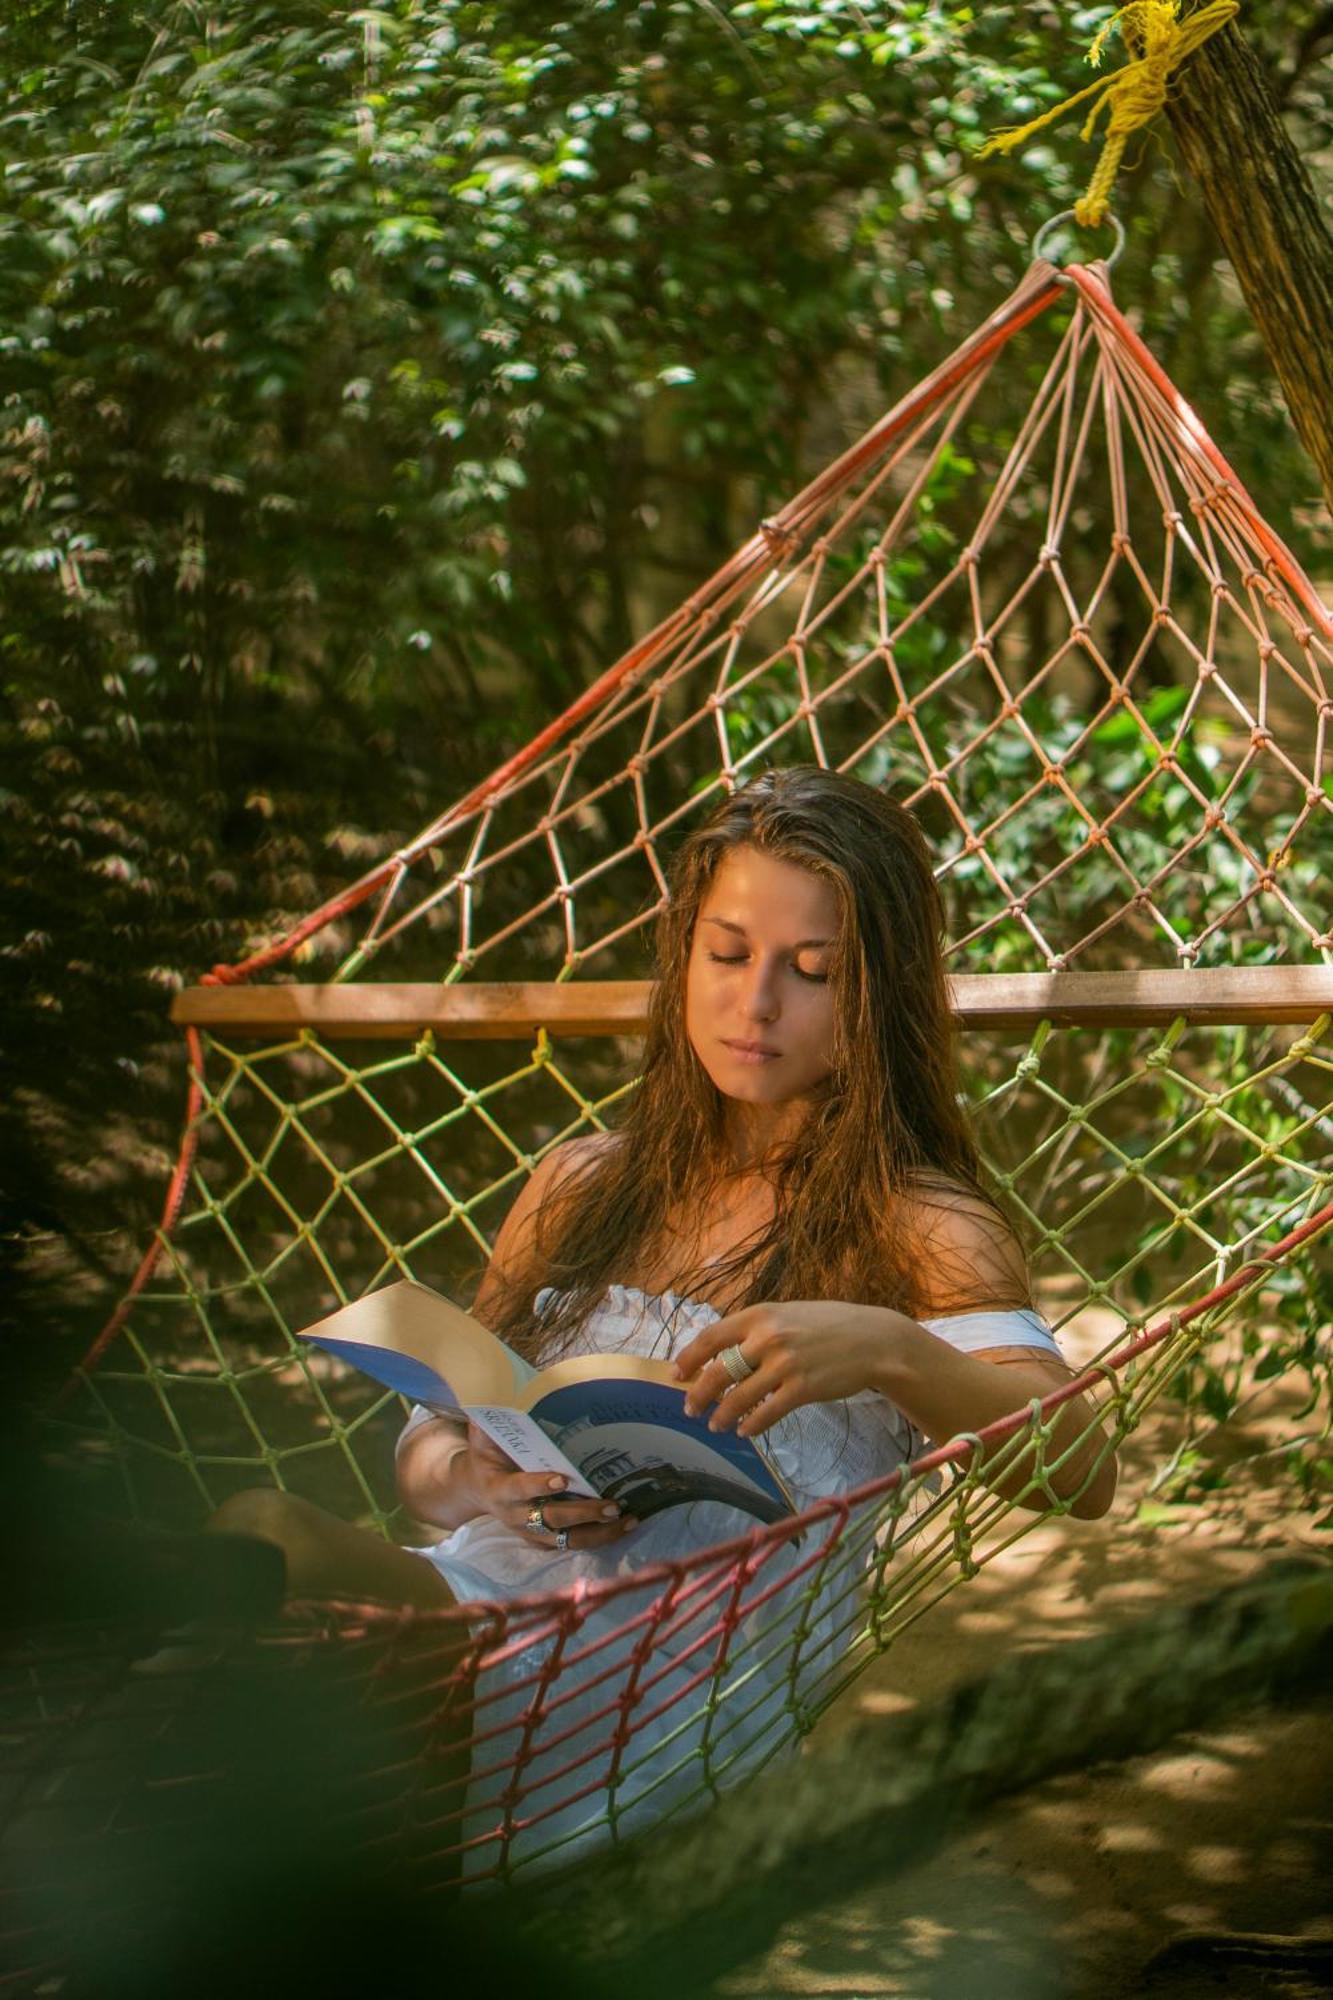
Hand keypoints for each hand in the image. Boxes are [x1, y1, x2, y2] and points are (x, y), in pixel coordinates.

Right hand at [461, 1423, 631, 1549]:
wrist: (477, 1490)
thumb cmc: (487, 1456)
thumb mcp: (483, 1437)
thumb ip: (490, 1423)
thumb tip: (502, 1399)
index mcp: (500, 1488)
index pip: (519, 1489)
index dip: (539, 1485)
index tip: (562, 1479)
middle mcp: (516, 1515)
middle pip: (551, 1519)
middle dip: (583, 1514)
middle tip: (612, 1506)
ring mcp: (530, 1532)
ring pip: (566, 1540)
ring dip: (598, 1533)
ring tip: (627, 1520)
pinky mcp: (542, 1540)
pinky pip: (571, 1544)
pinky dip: (597, 1538)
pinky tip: (622, 1527)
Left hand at [673, 1302, 897, 1438]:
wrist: (873, 1340)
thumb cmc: (828, 1325)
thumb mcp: (787, 1314)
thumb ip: (757, 1329)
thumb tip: (722, 1352)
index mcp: (760, 1314)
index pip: (711, 1337)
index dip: (689, 1358)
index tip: (677, 1374)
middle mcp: (768, 1338)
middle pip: (718, 1371)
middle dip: (698, 1394)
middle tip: (689, 1408)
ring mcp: (785, 1364)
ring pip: (739, 1397)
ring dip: (722, 1415)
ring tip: (716, 1424)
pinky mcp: (803, 1389)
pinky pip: (766, 1413)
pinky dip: (751, 1425)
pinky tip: (745, 1430)